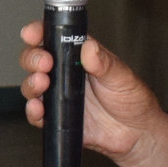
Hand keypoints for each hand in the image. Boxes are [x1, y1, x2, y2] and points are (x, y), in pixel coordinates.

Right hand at [15, 24, 166, 163]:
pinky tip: (38, 108)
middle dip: (32, 58)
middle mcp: (64, 74)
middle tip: (44, 62)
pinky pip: (37, 114)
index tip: (32, 34)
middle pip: (35, 59)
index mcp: (79, 56)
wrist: (136, 133)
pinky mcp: (57, 118)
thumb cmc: (132, 99)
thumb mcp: (122, 76)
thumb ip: (105, 63)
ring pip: (32, 85)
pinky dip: (32, 111)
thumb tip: (89, 47)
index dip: (38, 32)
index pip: (53, 38)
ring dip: (31, 83)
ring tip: (42, 83)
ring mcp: (59, 96)